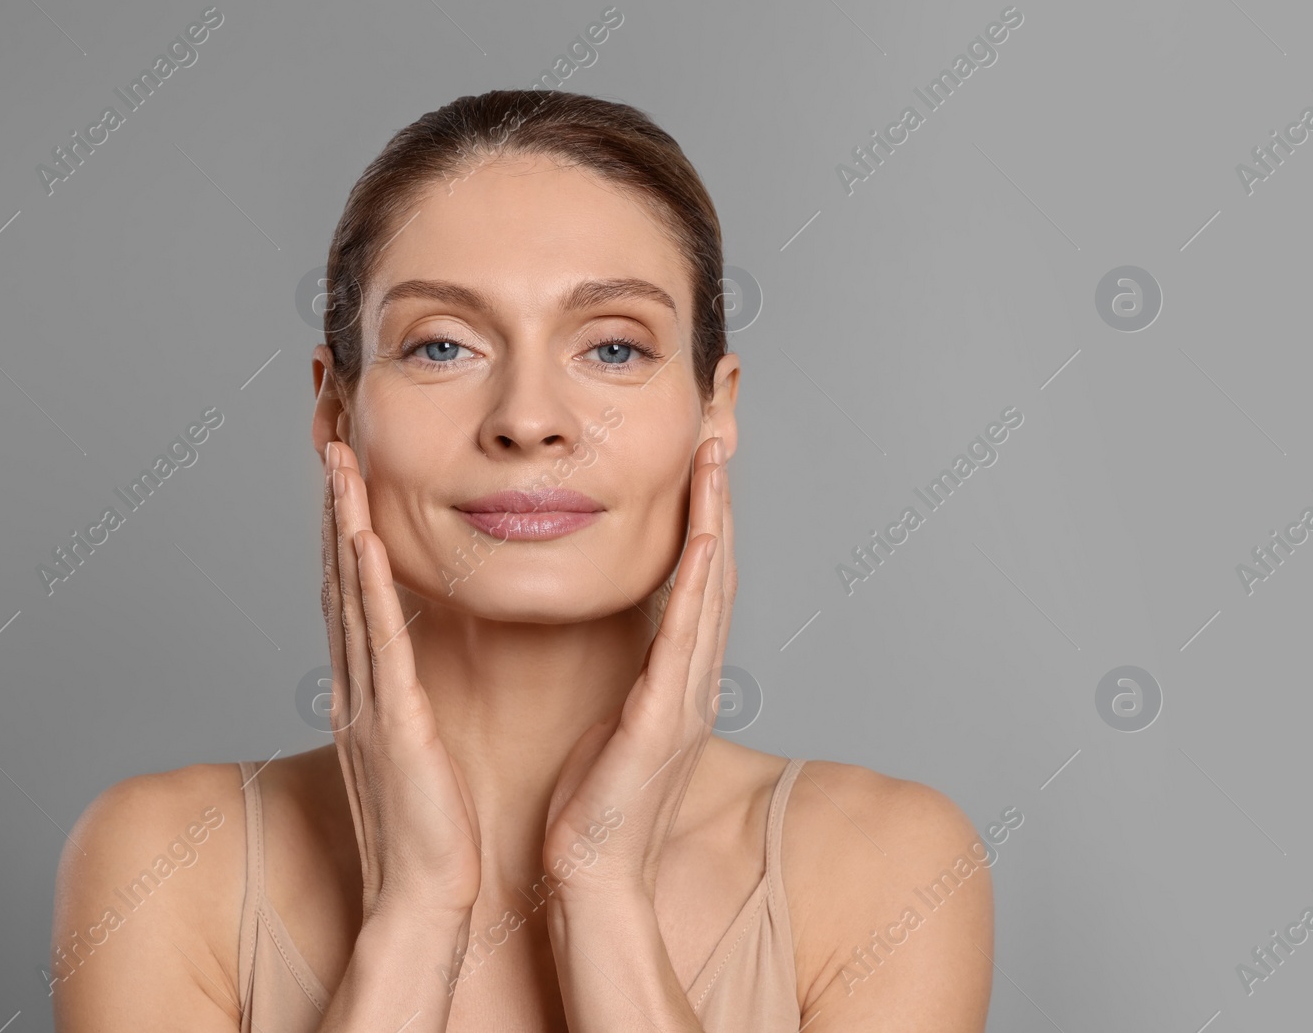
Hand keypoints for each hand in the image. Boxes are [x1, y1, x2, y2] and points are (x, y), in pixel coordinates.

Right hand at [320, 439, 482, 924]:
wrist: (423, 901)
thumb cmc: (429, 836)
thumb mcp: (414, 756)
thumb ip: (404, 710)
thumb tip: (405, 681)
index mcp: (368, 694)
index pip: (352, 596)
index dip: (343, 531)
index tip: (347, 477)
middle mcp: (357, 688)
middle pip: (338, 580)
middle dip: (334, 509)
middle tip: (331, 444)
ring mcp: (367, 702)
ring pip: (349, 596)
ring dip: (342, 525)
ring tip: (339, 465)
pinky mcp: (392, 722)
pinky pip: (379, 641)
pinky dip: (367, 586)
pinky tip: (363, 539)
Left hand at [541, 435, 734, 906]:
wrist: (593, 874)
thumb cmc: (595, 806)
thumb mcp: (614, 724)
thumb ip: (629, 679)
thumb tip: (624, 644)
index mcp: (675, 679)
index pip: (695, 582)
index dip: (702, 519)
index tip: (697, 463)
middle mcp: (692, 679)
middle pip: (715, 572)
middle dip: (718, 502)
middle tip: (718, 438)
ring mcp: (686, 696)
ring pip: (710, 591)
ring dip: (716, 522)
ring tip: (716, 462)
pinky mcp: (665, 717)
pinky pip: (685, 637)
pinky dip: (699, 584)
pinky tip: (704, 538)